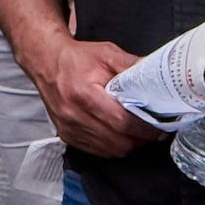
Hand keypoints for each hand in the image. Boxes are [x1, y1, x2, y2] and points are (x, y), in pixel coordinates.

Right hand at [31, 33, 161, 158]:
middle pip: (119, 141)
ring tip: (136, 131)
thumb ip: (132, 65)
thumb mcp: (107, 53)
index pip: (122, 122)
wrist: (46, 62)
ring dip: (128, 144)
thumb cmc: (75, 59)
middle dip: (140, 138)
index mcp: (84, 94)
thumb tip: (157, 75)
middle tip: (152, 130)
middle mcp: (74, 114)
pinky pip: (98, 151)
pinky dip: (112, 146)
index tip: (159, 127)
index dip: (145, 128)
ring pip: (110, 150)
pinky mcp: (67, 135)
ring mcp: (69, 127)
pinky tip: (118, 134)